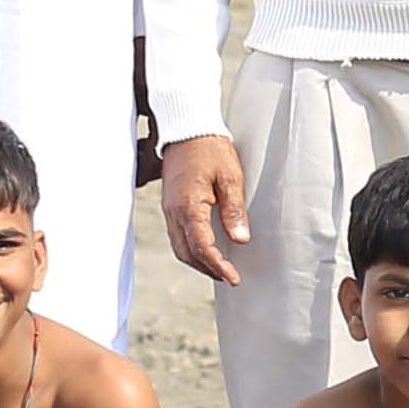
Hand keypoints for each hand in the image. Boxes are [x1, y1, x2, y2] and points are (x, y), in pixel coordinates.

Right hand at [156, 131, 250, 286]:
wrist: (186, 129)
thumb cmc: (210, 149)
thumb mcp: (230, 177)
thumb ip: (234, 210)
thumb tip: (240, 239)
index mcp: (188, 206)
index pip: (202, 247)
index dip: (218, 266)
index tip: (234, 278)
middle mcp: (174, 212)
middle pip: (187, 253)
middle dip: (207, 269)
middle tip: (229, 278)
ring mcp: (169, 209)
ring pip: (179, 247)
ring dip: (198, 262)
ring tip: (219, 268)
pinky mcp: (170, 205)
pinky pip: (177, 235)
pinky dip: (190, 249)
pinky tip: (205, 249)